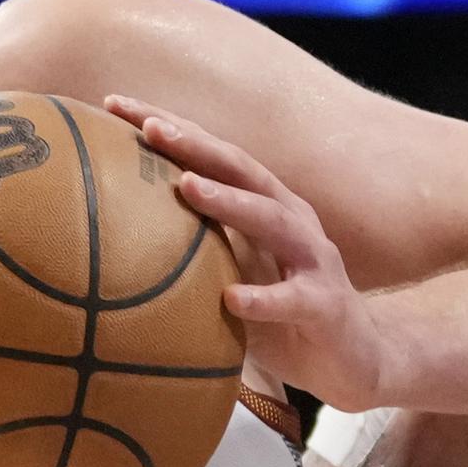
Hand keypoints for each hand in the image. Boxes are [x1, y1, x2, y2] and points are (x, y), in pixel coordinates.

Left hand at [105, 95, 406, 412]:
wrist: (353, 361)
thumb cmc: (280, 315)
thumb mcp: (233, 272)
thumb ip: (193, 248)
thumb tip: (115, 235)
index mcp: (266, 205)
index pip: (213, 157)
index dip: (169, 127)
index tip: (114, 105)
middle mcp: (292, 219)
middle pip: (243, 170)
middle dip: (195, 145)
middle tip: (148, 127)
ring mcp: (314, 259)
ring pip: (271, 220)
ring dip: (229, 201)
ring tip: (187, 187)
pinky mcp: (326, 305)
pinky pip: (294, 299)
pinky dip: (264, 298)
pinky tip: (232, 300)